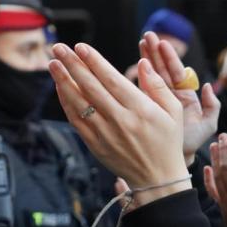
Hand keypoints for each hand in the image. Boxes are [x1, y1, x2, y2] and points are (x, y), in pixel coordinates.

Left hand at [49, 43, 190, 206]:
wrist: (156, 179)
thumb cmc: (167, 141)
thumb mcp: (174, 112)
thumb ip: (158, 86)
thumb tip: (143, 63)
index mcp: (140, 110)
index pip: (112, 80)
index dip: (94, 62)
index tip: (81, 46)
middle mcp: (120, 120)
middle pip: (91, 88)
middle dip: (73, 65)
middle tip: (59, 48)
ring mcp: (105, 134)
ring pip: (79, 103)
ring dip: (63, 82)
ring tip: (53, 63)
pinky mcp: (95, 144)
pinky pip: (76, 120)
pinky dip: (66, 102)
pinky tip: (60, 87)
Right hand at [139, 32, 219, 164]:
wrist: (172, 161)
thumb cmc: (191, 144)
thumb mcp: (207, 125)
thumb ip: (212, 106)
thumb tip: (208, 86)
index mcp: (184, 95)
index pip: (177, 72)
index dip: (170, 57)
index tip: (162, 43)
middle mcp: (169, 94)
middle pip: (161, 68)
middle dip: (154, 51)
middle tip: (148, 35)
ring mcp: (155, 99)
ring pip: (150, 74)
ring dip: (145, 58)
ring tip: (140, 42)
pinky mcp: (143, 105)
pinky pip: (138, 88)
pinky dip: (135, 75)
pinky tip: (129, 64)